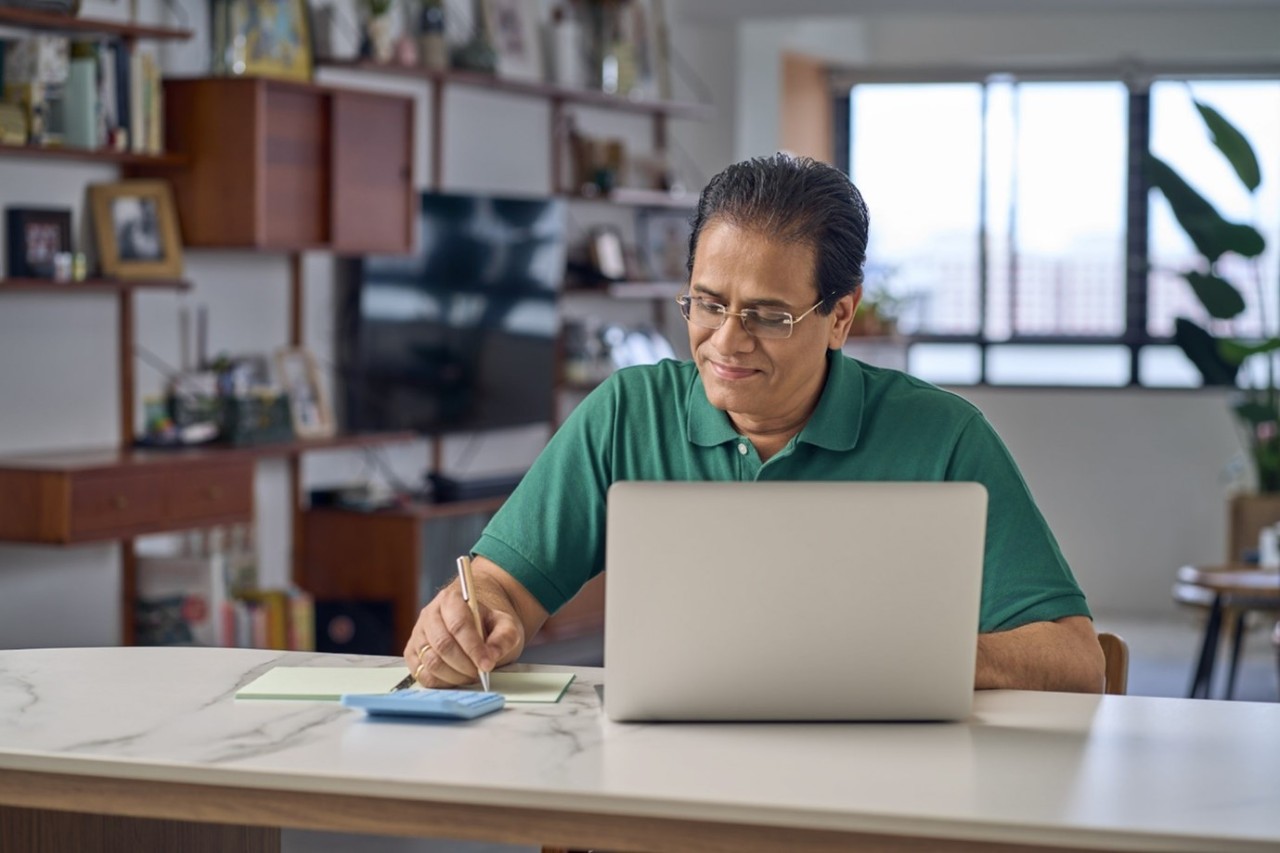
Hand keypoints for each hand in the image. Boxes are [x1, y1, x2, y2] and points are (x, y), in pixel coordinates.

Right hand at [403, 575, 525, 687]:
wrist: (475, 624)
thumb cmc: (487, 624)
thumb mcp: (504, 625)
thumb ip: (504, 637)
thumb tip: (492, 656)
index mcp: (451, 599)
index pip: (458, 624)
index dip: (473, 647)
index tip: (487, 664)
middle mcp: (430, 614)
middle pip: (442, 644)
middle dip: (465, 664)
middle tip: (481, 672)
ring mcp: (418, 634)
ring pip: (431, 661)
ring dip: (454, 675)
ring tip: (471, 675)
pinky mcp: (412, 654)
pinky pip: (422, 674)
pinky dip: (441, 682)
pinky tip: (457, 678)